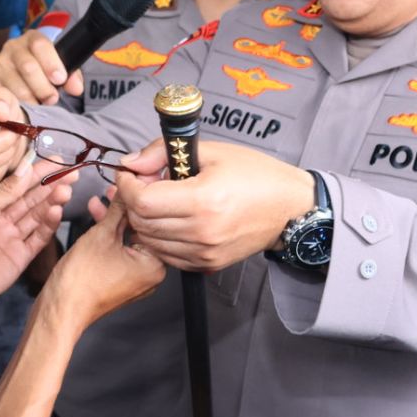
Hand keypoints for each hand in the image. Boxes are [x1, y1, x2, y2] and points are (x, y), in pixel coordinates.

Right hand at [0, 30, 81, 105]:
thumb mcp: (58, 69)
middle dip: (43, 87)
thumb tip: (76, 88)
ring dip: (30, 100)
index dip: (51, 62)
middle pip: (28, 66)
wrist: (19, 78)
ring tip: (38, 106)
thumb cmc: (42, 73)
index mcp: (32, 39)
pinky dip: (12, 106)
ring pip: (15, 86)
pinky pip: (0, 96)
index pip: (40, 45)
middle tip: (51, 99)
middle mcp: (12, 47)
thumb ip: (71, 76)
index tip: (59, 79)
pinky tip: (21, 111)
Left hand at [0, 159, 71, 308]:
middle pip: (32, 201)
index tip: (58, 162)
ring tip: (65, 191)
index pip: (19, 186)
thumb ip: (5, 191)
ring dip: (52, 203)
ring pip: (37, 217)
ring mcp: (12, 239)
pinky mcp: (20, 258)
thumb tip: (25, 168)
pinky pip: (38, 238)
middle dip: (51, 187)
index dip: (38, 174)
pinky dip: (48, 225)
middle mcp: (3, 221)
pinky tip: (56, 211)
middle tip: (70, 175)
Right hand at [43, 190, 164, 332]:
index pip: (154, 223)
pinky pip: (121, 250)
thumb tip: (127, 189)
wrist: (62, 308)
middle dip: (125, 208)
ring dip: (114, 220)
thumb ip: (118, 208)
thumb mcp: (102, 234)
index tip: (131, 184)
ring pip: (129, 239)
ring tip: (99, 201)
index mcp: (155, 265)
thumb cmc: (81, 281)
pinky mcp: (122, 279)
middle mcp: (151, 274)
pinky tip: (97, 218)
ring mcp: (136, 278)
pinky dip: (110, 236)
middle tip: (113, 189)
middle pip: (142, 231)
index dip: (140, 201)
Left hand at [113, 139, 314, 272]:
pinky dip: (160, 239)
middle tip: (143, 185)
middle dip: (132, 201)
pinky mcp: (208, 265)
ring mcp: (205, 253)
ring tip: (158, 202)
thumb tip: (131, 164)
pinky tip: (170, 220)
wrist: (289, 208)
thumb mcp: (211, 151)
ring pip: (150, 242)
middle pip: (142, 222)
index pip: (143, 200)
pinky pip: (167, 256)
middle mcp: (202, 231)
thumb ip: (163, 154)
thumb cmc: (254, 174)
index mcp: (202, 200)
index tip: (130, 174)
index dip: (127, 185)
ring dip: (144, 221)